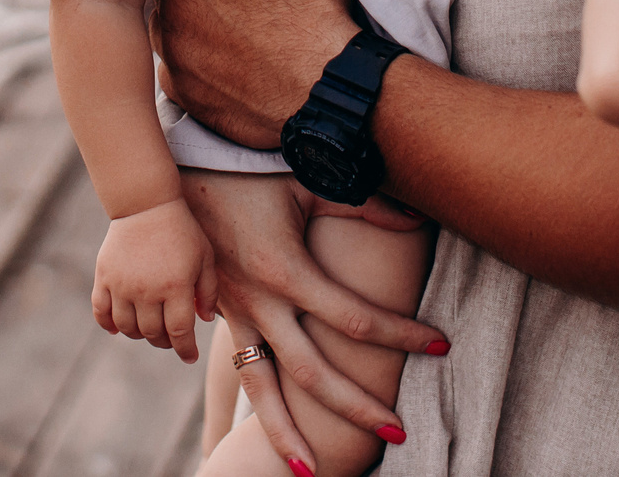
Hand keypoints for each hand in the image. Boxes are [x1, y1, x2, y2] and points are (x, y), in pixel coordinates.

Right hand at [92, 196, 216, 362]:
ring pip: (127, 328)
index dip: (185, 349)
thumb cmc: (182, 231)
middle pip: (153, 333)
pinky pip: (101, 311)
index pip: (179, 332)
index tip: (190, 356)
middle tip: (171, 338)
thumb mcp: (205, 258)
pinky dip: (108, 325)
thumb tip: (202, 321)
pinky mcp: (104, 277)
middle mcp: (147, 290)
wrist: (146, 204)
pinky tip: (117, 328)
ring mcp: (122, 285)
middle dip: (165, 342)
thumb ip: (208, 291)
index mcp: (175, 287)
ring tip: (148, 329)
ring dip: (139, 335)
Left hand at [154, 0, 354, 146]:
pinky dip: (200, 61)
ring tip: (238, 20)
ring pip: (170, 27)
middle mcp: (160, 13)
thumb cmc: (306, 5)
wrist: (327, 90)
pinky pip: (181, 70)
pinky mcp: (187, 97)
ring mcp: (170, 60)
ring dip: (192, 20)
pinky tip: (234, 56)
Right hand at [183, 169, 444, 458]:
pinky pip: (240, 372)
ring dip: (287, 433)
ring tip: (311, 473)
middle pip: (313, 373)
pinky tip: (272, 432)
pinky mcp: (220, 319)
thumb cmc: (249, 171)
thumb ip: (363, 202)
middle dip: (355, 407)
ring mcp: (234, 316)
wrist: (178, 178)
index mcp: (285, 271)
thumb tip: (420, 216)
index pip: (355, 319)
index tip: (440, 345)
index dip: (401, 334)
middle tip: (398, 434)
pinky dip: (258, 405)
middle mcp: (259, 304)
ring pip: (263, 388)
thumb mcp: (306, 179)